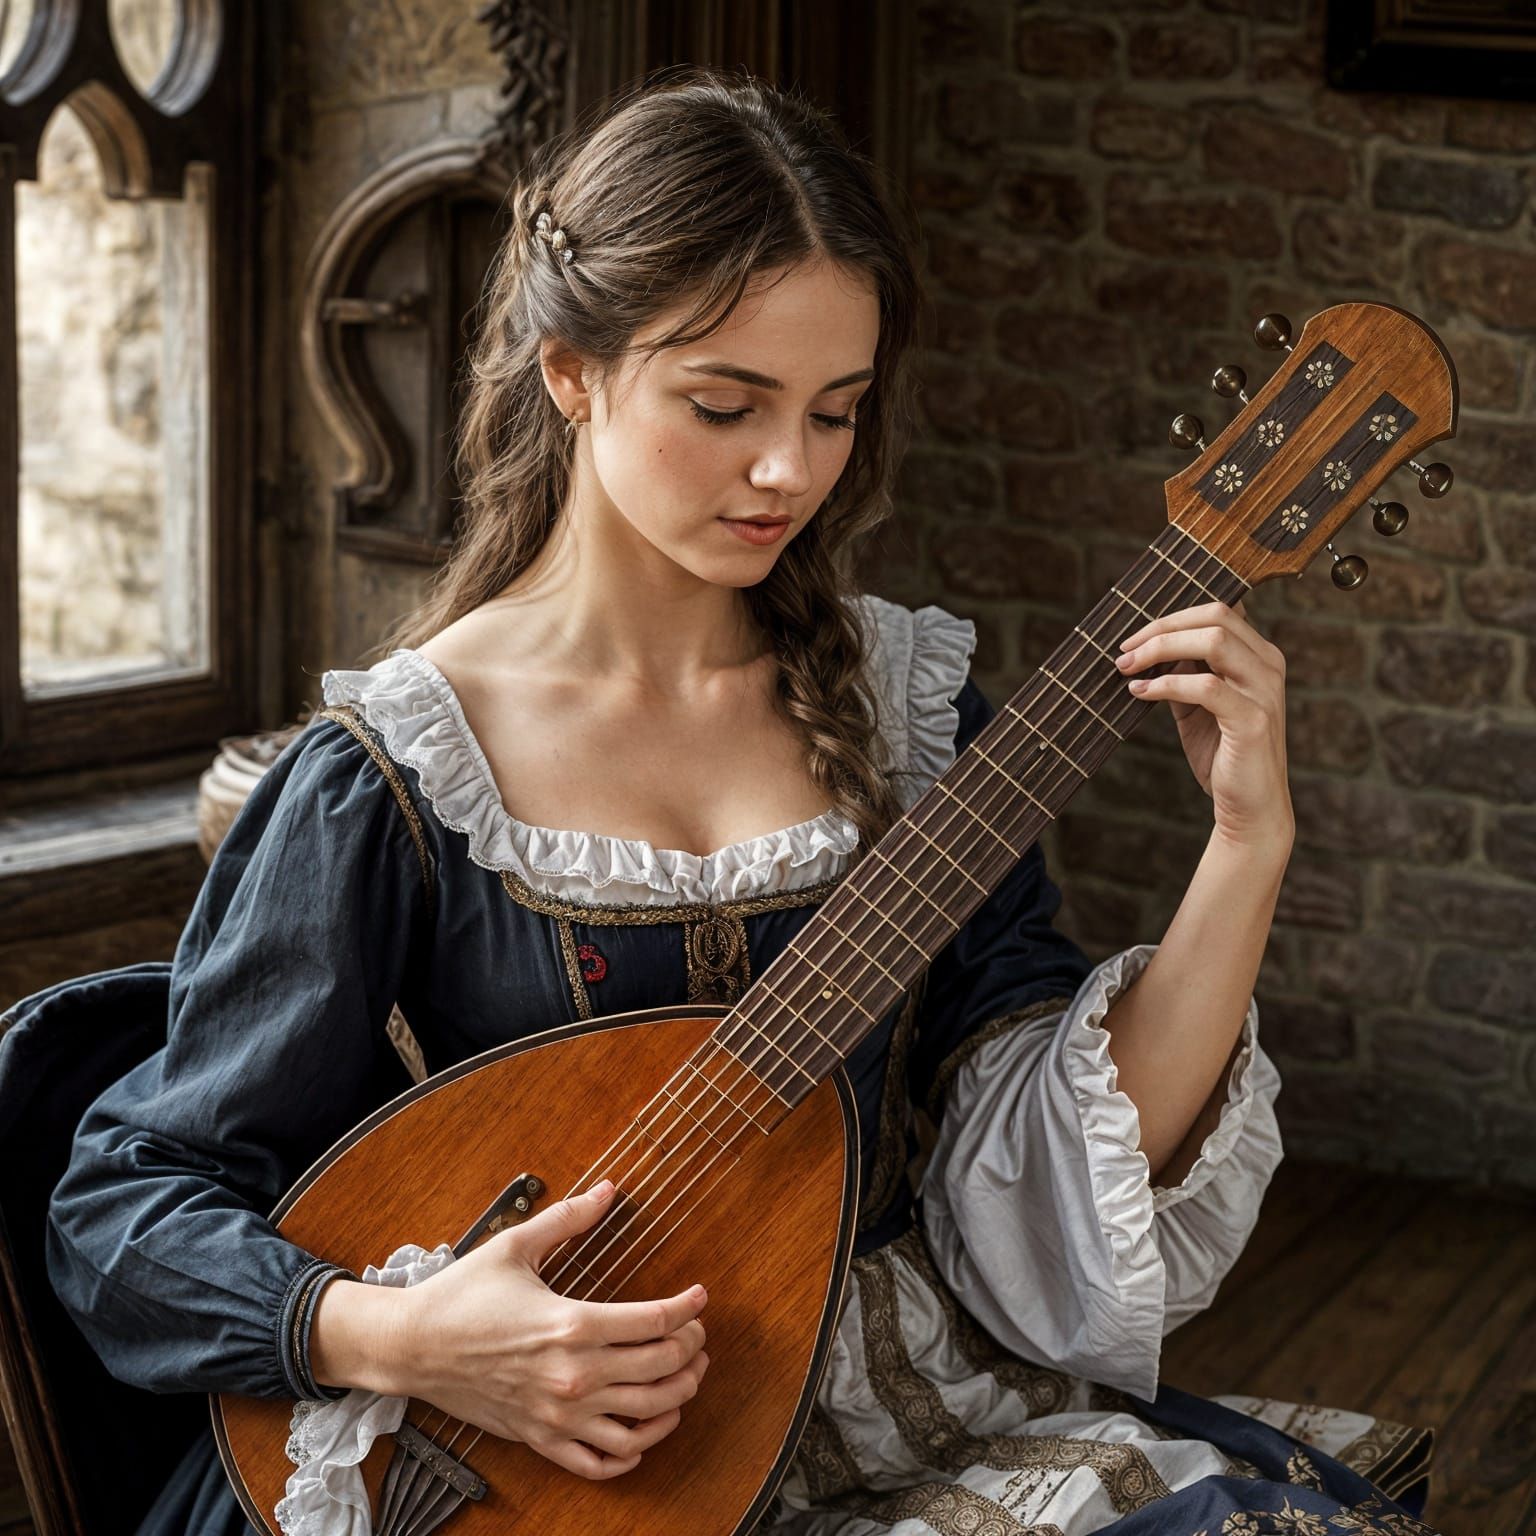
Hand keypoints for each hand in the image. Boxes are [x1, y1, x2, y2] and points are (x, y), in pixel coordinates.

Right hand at [395, 1181, 709, 1479]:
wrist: (413, 1346)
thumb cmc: (461, 1296)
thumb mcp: (515, 1245)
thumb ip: (568, 1217)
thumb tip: (607, 1189)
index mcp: (572, 1324)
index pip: (654, 1321)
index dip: (688, 1308)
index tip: (701, 1296)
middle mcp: (573, 1375)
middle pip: (660, 1369)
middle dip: (691, 1350)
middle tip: (698, 1335)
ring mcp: (559, 1414)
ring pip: (642, 1422)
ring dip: (677, 1400)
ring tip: (685, 1378)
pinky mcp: (542, 1438)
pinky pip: (601, 1462)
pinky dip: (633, 1454)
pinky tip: (644, 1432)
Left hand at [1114, 599, 1293, 851]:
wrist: (1249, 808)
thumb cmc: (1222, 753)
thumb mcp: (1195, 705)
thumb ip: (1180, 672)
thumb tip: (1143, 648)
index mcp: (1258, 656)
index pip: (1218, 611)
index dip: (1172, 616)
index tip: (1134, 637)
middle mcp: (1268, 665)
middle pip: (1215, 616)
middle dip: (1161, 628)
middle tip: (1123, 650)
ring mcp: (1265, 691)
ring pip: (1213, 642)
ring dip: (1161, 649)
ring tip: (1127, 667)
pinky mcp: (1253, 720)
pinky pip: (1205, 687)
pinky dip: (1166, 685)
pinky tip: (1140, 692)